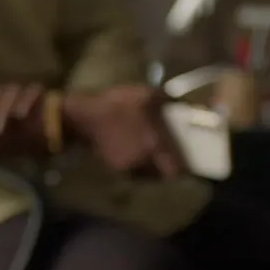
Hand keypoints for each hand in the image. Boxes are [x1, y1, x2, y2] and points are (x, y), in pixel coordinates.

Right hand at [65, 84, 184, 178]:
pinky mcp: (114, 166)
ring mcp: (128, 166)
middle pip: (161, 175)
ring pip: (146, 174)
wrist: (85, 116)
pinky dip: (135, 163)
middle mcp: (144, 161)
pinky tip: (133, 149)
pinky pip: (132, 170)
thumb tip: (181, 104)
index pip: (175, 170)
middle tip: (167, 154)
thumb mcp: (146, 94)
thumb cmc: (118, 104)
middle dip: (166, 167)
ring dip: (150, 167)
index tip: (184, 161)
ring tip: (149, 152)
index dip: (181, 168)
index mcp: (155, 145)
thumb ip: (167, 100)